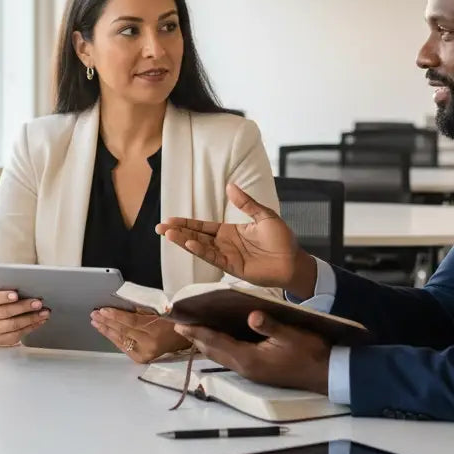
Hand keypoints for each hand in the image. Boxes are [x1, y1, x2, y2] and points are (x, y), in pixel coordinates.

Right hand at [0, 289, 49, 345]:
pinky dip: (31, 327)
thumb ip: (8, 286)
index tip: (16, 295)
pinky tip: (40, 321)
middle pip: (6, 312)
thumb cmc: (2, 301)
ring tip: (45, 313)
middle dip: (24, 307)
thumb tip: (19, 278)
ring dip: (32, 318)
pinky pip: (18, 334)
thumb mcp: (2, 292)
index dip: (4, 297)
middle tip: (38, 303)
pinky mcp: (2, 340)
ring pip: (14, 325)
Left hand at [90, 307, 187, 363]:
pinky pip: (124, 347)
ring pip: (121, 340)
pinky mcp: (142, 358)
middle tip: (94, 314)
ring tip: (96, 322)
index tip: (103, 310)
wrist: (183, 338)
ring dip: (107, 330)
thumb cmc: (172, 320)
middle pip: (123, 331)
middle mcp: (150, 343)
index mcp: (156, 329)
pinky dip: (114, 338)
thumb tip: (120, 307)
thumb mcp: (158, 311)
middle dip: (107, 322)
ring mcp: (145, 353)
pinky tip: (106, 332)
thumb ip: (140, 310)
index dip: (115, 315)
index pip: (131, 321)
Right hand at [157, 183, 307, 290]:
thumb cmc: (282, 240)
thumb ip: (246, 203)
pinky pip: (214, 258)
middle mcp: (225, 244)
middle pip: (196, 236)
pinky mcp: (233, 267)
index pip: (203, 226)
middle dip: (178, 232)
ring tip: (168, 234)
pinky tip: (190, 244)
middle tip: (159, 228)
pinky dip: (201, 251)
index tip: (169, 220)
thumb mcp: (264, 215)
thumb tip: (230, 186)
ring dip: (184, 241)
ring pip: (201, 247)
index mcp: (230, 231)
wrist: (293, 261)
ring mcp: (227, 256)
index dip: (186, 223)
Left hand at [174, 310, 331, 393]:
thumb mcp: (291, 335)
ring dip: (206, 343)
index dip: (197, 332)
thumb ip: (270, 325)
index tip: (180, 324)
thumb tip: (252, 315)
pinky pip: (231, 357)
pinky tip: (219, 338)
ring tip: (193, 331)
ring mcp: (252, 371)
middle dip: (196, 338)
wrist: (327, 374)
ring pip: (221, 355)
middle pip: (213, 351)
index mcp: (249, 358)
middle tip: (179, 326)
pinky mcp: (258, 370)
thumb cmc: (310, 352)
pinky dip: (219, 346)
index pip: (216, 342)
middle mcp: (246, 367)